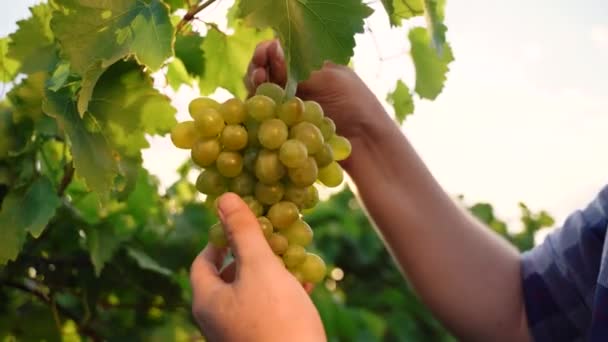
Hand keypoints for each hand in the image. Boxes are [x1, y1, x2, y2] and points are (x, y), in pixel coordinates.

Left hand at [190, 193, 325, 341]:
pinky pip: (267, 310)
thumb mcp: (260, 269)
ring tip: (292, 258)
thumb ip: (243, 232)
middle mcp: (216, 320)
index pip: (203, 261)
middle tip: (271, 237)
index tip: (239, 224)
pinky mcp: (260, 341)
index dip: (218, 238)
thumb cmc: (277, 320)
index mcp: (208, 301)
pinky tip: (305, 285)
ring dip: (270, 272)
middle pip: (227, 277)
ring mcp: (238, 334)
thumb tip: (223, 198)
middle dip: (250, 254)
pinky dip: (281, 293)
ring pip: (250, 293)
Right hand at [245, 40, 388, 146]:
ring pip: (261, 93)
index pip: (279, 51)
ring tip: (256, 87)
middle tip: (257, 75)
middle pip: (265, 70)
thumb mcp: (328, 80)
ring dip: (254, 88)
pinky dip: (257, 111)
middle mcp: (296, 82)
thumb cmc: (356, 105)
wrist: (365, 144)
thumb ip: (298, 67)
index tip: (262, 57)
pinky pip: (264, 116)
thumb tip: (272, 48)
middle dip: (257, 69)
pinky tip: (258, 109)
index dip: (266, 52)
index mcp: (309, 64)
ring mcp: (288, 105)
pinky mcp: (284, 126)